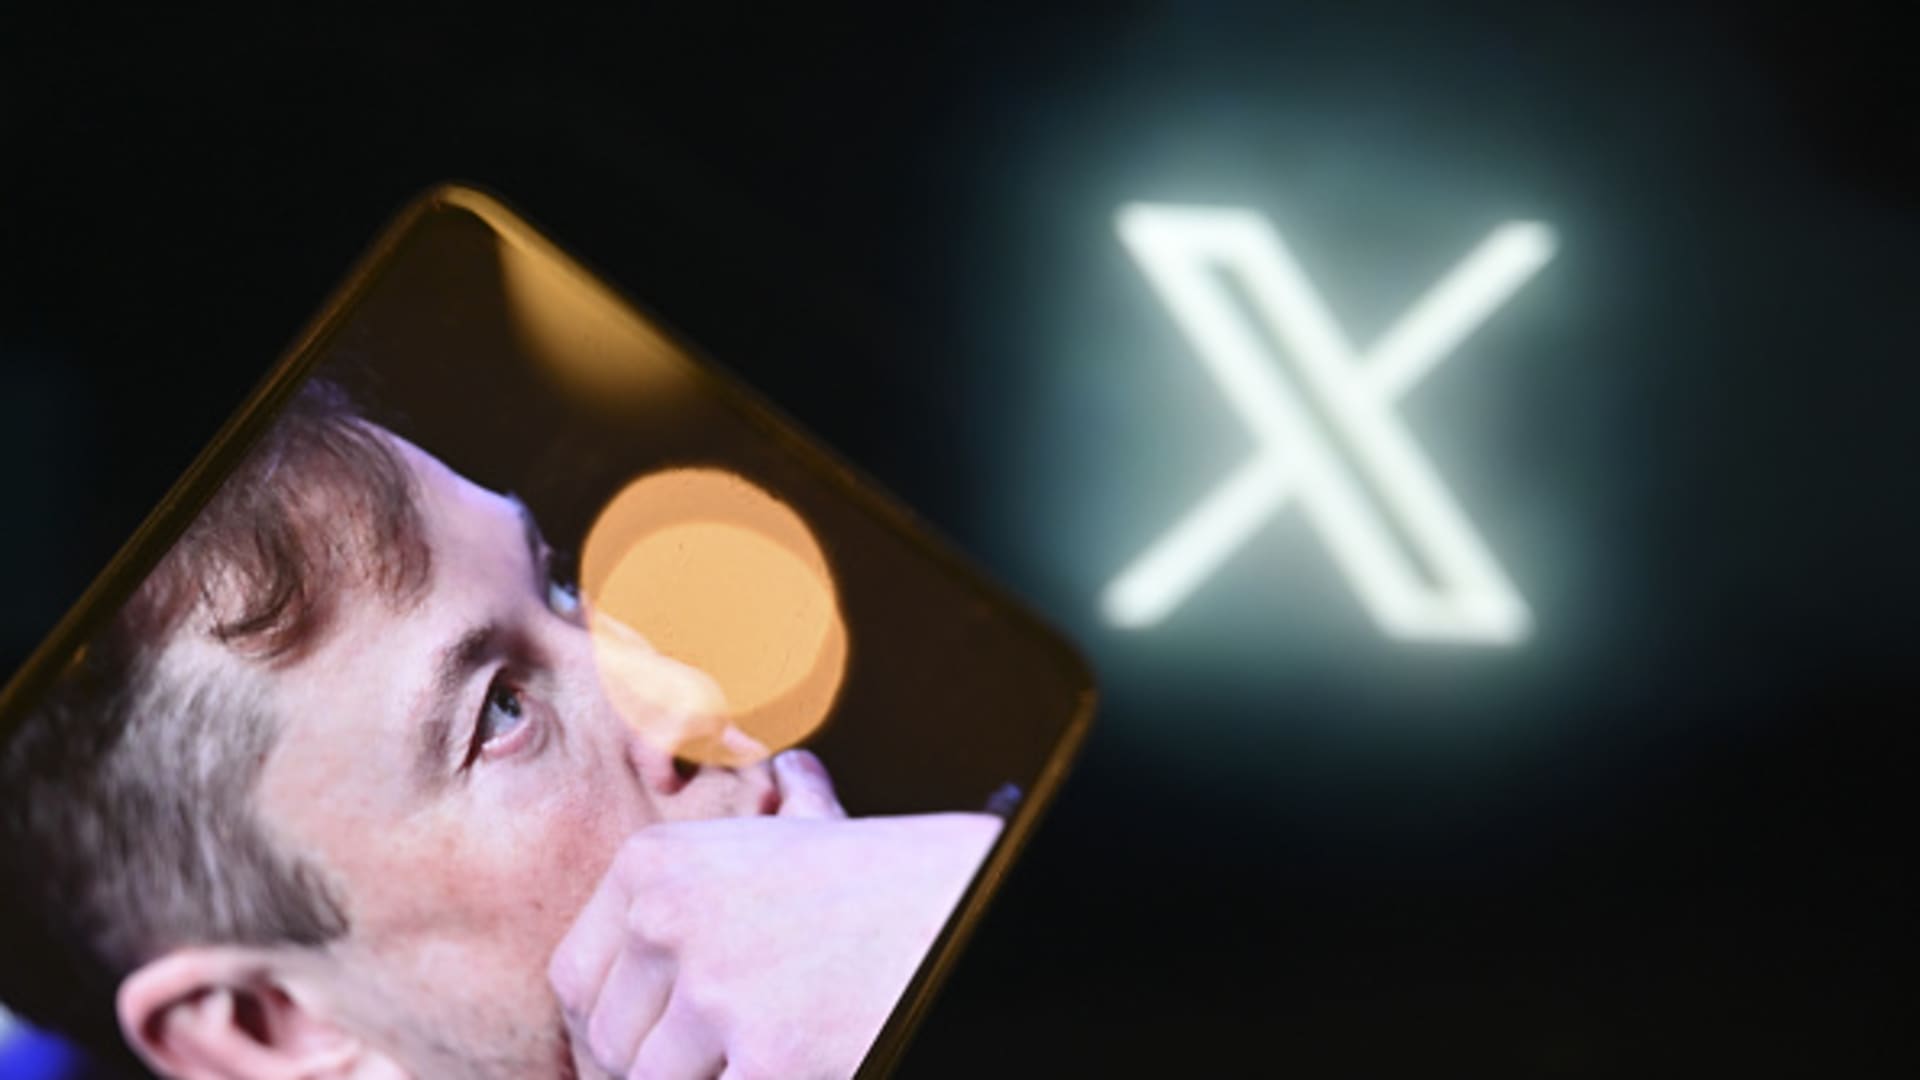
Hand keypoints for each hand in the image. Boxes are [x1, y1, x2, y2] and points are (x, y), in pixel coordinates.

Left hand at [549, 750, 1002, 1079]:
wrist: (966, 911)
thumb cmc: (892, 881)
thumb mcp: (809, 834)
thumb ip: (771, 816)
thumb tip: (791, 773)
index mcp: (657, 864)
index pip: (574, 980)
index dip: (607, 1026)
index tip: (642, 1044)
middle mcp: (668, 920)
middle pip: (607, 1044)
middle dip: (651, 1066)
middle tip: (708, 1057)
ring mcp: (712, 993)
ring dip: (700, 1079)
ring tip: (752, 1055)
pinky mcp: (762, 1058)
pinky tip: (792, 1061)